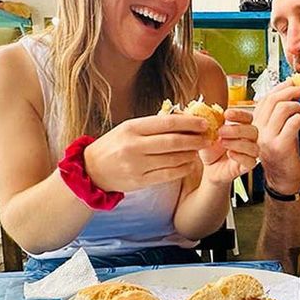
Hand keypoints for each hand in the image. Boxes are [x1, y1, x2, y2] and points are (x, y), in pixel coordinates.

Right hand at [83, 114, 207, 192]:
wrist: (92, 170)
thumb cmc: (113, 146)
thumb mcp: (128, 129)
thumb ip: (152, 125)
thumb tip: (182, 118)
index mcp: (131, 128)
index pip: (166, 123)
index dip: (189, 123)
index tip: (203, 123)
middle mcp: (134, 146)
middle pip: (173, 142)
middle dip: (194, 139)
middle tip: (207, 138)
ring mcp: (137, 165)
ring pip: (173, 159)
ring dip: (190, 154)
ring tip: (199, 150)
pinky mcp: (140, 181)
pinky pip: (168, 175)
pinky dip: (182, 169)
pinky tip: (189, 164)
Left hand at [199, 109, 258, 183]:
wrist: (208, 167)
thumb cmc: (210, 148)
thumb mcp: (207, 133)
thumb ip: (210, 121)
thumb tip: (205, 109)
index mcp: (242, 127)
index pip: (248, 117)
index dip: (240, 114)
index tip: (226, 114)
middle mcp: (249, 139)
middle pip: (253, 131)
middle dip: (237, 130)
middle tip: (220, 131)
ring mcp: (250, 153)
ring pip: (253, 147)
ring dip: (237, 143)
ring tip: (222, 143)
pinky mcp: (247, 166)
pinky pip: (251, 161)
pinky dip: (240, 156)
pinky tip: (229, 154)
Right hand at [252, 80, 299, 194]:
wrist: (283, 178)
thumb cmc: (283, 152)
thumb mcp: (277, 129)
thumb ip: (279, 111)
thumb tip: (291, 87)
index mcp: (255, 124)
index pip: (266, 98)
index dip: (281, 87)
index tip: (293, 81)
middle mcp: (257, 130)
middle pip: (274, 100)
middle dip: (292, 90)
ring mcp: (267, 139)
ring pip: (283, 109)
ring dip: (298, 106)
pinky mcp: (280, 146)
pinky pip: (293, 123)